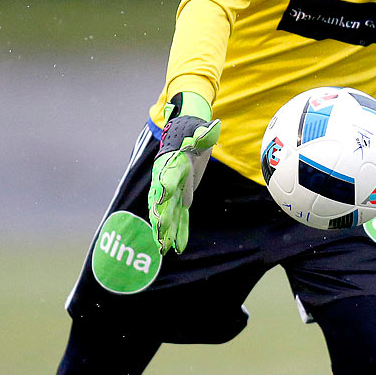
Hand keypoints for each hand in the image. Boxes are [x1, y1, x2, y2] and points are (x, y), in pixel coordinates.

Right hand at [148, 92, 220, 253]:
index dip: (163, 188)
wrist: (184, 139)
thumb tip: (214, 126)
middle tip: (160, 232)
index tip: (160, 201)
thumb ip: (205, 134)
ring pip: (168, 214)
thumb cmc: (193, 135)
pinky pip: (179, 218)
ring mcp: (172, 192)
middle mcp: (168, 180)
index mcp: (172, 164)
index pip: (167, 177)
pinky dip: (179, 232)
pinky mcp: (181, 199)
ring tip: (163, 248)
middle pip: (163, 201)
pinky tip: (177, 248)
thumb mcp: (201, 133)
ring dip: (166, 231)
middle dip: (162, 217)